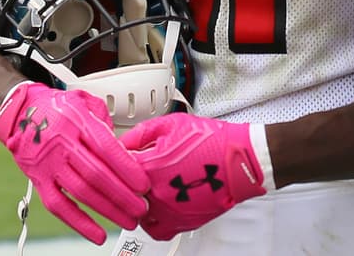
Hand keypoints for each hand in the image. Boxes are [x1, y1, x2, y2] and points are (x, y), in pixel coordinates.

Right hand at [0, 81, 148, 244]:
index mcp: (77, 121)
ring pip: (80, 192)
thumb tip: (123, 147)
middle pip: (95, 174)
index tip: (143, 184)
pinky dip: (78, 223)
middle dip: (122, 195)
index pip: (105, 148)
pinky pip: (58, 206)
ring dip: (107, 210)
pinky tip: (97, 234)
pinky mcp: (38, 180)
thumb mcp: (85, 100)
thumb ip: (105, 120)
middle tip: (142, 208)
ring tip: (128, 221)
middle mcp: (62, 144)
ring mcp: (48, 164)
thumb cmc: (57, 108)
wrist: (20, 112)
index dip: (126, 168)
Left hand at [121, 113, 269, 240]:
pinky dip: (151, 222)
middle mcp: (155, 192)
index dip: (115, 159)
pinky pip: (155, 231)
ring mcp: (167, 210)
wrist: (239, 160)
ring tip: (144, 190)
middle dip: (124, 181)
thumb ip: (140, 133)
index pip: (114, 166)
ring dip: (135, 203)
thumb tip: (120, 142)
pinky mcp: (181, 222)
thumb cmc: (212, 141)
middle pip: (123, 192)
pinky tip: (156, 209)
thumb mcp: (172, 124)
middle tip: (132, 172)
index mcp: (149, 166)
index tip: (121, 156)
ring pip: (135, 214)